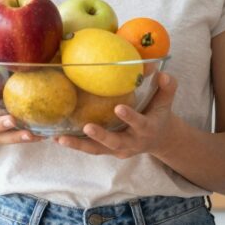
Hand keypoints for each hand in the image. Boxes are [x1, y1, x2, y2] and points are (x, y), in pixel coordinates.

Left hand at [56, 73, 178, 158]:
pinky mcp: (107, 151)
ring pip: (98, 149)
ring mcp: (118, 149)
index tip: (119, 108)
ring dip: (79, 145)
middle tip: (87, 127)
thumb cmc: (159, 114)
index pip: (140, 123)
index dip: (130, 117)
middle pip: (115, 142)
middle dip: (101, 136)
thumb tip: (162, 72)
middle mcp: (132, 142)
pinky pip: (90, 149)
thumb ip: (167, 87)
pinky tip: (57, 138)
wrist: (160, 139)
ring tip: (61, 138)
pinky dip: (75, 144)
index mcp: (147, 129)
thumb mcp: (166, 101)